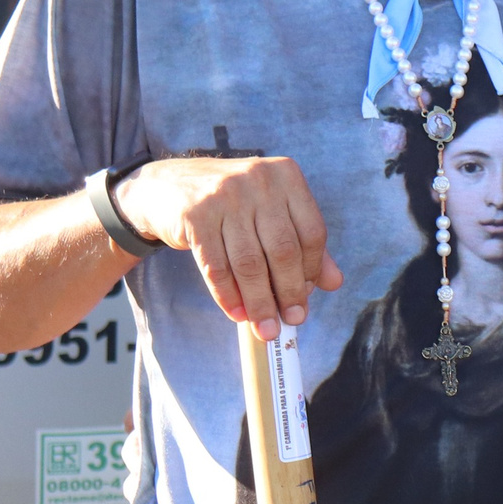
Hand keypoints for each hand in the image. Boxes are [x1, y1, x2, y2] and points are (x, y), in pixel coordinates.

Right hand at [109, 156, 343, 337]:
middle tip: (291, 322)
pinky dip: (229, 296)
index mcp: (286, 176)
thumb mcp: (271, 213)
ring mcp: (225, 195)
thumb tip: (335, 283)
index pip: (311, 232)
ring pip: (250, 262)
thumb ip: (303, 243)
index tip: (305, 298)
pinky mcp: (195, 215)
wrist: (167, 187)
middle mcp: (259, 180)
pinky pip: (217, 267)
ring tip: (266, 328)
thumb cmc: (231, 205)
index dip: (311, 271)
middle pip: (283, 250)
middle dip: (289, 293)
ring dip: (259, 302)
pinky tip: (238, 313)